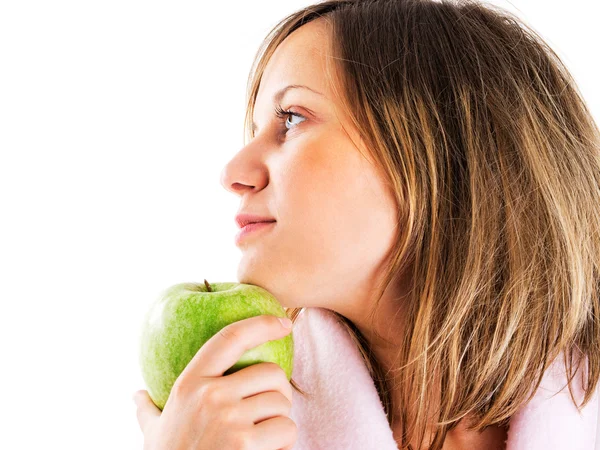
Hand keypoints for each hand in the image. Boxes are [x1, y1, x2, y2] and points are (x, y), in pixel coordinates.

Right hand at [133, 314, 296, 449]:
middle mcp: (210, 396)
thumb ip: (147, 411)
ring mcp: (229, 419)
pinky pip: (287, 429)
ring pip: (282, 403)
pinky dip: (284, 443)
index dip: (260, 324)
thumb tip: (136, 395)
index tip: (281, 323)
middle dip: (278, 392)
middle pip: (271, 373)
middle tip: (268, 412)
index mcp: (189, 384)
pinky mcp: (246, 442)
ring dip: (280, 422)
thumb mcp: (154, 433)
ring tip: (262, 438)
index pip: (229, 338)